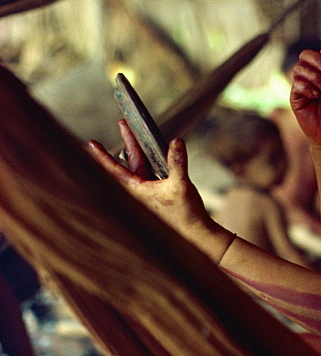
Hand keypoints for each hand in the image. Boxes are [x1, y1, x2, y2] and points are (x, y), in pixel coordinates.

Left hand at [89, 121, 209, 239]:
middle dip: (128, 142)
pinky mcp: (158, 192)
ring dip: (137, 149)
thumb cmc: (185, 213)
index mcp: (137, 190)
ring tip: (133, 131)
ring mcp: (148, 191)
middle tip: (123, 122)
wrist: (194, 232)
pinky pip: (148, 171)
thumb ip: (177, 162)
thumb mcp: (181, 184)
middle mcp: (139, 190)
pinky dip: (147, 159)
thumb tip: (177, 141)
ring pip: (139, 165)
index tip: (91, 143)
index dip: (102, 156)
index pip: (115, 170)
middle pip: (129, 162)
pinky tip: (149, 150)